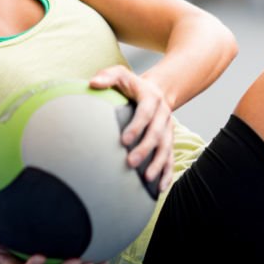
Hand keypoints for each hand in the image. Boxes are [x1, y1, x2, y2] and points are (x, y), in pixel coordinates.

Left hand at [89, 65, 175, 191]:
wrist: (156, 91)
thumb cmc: (131, 85)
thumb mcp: (120, 74)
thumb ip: (108, 76)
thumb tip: (93, 83)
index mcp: (152, 98)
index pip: (146, 112)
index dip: (137, 126)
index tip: (124, 140)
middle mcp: (163, 114)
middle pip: (158, 133)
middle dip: (146, 148)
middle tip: (131, 162)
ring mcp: (168, 128)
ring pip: (167, 148)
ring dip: (158, 164)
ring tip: (147, 179)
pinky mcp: (169, 140)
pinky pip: (171, 158)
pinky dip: (167, 173)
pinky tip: (160, 188)